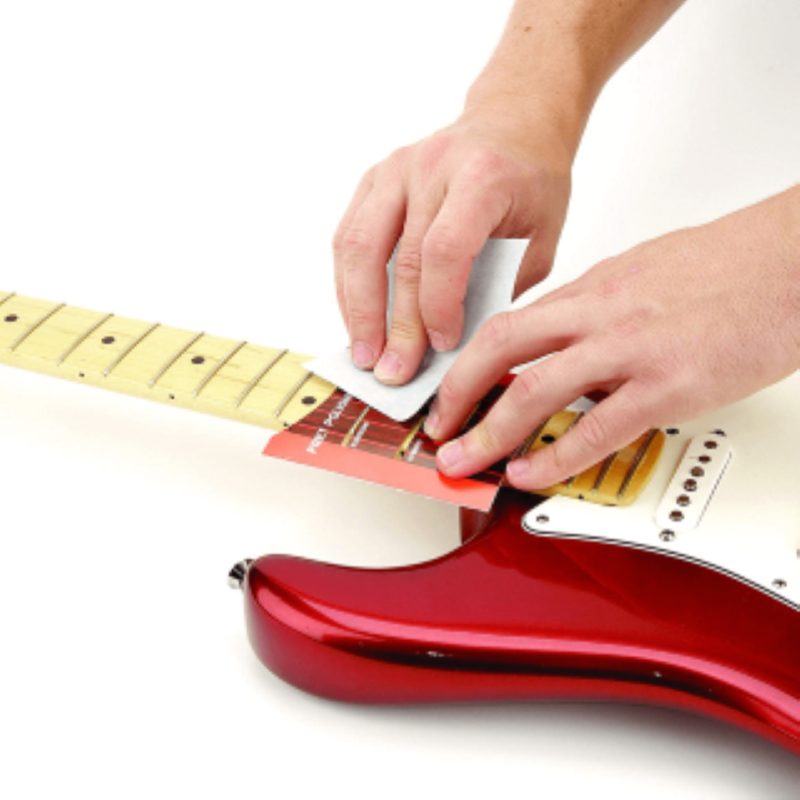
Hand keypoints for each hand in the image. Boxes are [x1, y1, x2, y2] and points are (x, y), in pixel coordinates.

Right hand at [333, 110, 571, 383]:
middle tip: (393, 371)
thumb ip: (500, 286)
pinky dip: (348, 284)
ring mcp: (395, 169)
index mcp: (482, 176)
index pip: (446, 249)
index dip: (438, 305)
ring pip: (358, 246)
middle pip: (399, 256)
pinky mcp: (374, 179)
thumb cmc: (531, 184)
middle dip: (394, 324)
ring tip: (363, 354)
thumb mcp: (539, 238)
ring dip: (357, 308)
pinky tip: (355, 318)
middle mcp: (431, 166)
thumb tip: (455, 344)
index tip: (444, 345)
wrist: (512, 122)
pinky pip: (348, 236)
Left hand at [425, 187, 799, 488]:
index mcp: (591, 289)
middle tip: (435, 428)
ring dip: (489, 431)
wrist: (791, 259)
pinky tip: (530, 474)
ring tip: (464, 460)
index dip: (465, 362)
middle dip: (456, 393)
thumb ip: (593, 309)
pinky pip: (597, 428)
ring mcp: (630, 348)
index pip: (507, 324)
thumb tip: (559, 340)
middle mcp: (599, 314)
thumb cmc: (724, 266)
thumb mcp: (640, 274)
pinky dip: (555, 457)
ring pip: (535, 388)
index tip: (447, 391)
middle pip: (501, 348)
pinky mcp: (668, 384)